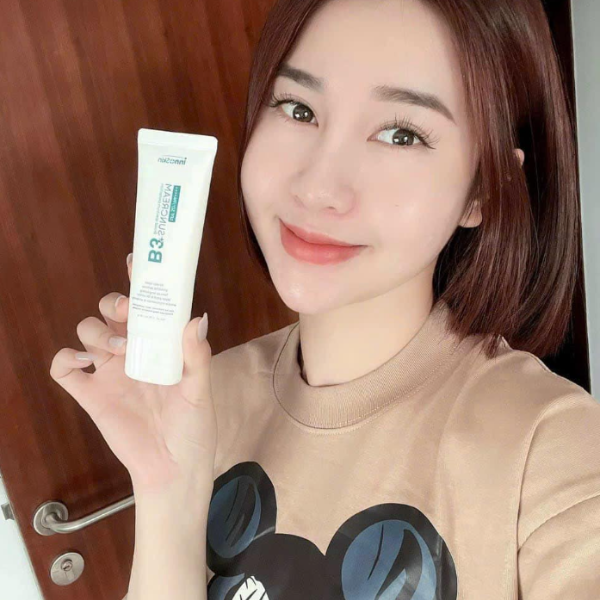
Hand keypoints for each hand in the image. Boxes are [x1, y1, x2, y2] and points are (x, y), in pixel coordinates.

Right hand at [49, 254, 215, 493]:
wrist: (173, 468)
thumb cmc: (193, 428)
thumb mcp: (200, 391)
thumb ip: (197, 357)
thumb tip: (196, 319)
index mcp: (161, 346)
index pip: (148, 306)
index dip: (140, 283)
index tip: (136, 262)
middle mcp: (134, 353)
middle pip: (110, 312)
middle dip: (114, 304)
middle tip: (126, 315)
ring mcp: (110, 372)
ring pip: (88, 332)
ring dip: (96, 331)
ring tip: (117, 349)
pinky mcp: (92, 395)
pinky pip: (65, 370)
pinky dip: (65, 359)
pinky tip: (83, 362)